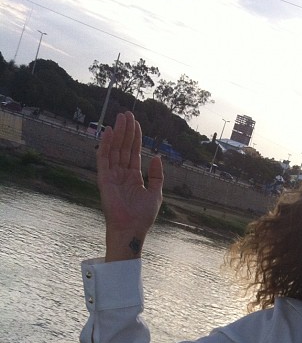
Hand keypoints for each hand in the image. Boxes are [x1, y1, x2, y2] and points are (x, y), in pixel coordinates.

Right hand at [96, 112, 163, 260]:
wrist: (132, 228)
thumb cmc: (143, 215)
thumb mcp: (156, 193)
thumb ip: (157, 176)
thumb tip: (157, 158)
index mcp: (133, 177)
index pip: (133, 152)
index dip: (135, 138)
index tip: (136, 123)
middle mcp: (121, 174)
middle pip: (124, 148)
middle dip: (126, 131)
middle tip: (127, 114)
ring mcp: (112, 176)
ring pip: (114, 150)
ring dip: (118, 133)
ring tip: (121, 117)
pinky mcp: (104, 179)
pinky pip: (103, 159)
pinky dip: (105, 145)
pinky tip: (110, 132)